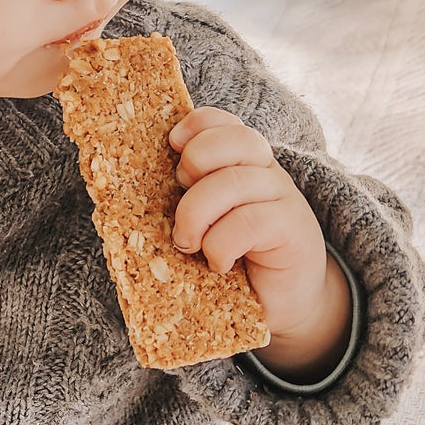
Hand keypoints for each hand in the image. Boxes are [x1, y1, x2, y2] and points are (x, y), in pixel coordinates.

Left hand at [166, 106, 346, 367]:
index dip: (196, 125)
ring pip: (233, 182)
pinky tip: (219, 264)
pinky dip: (221, 245)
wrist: (285, 303)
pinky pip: (248, 222)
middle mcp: (267, 172)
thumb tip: (131, 185)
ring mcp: (284, 198)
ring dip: (196, 215)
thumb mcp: (206, 222)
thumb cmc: (235, 259)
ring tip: (188, 244)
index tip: (172, 145)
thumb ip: (187, 196)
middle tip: (179, 200)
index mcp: (243, 163)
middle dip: (195, 162)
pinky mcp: (294, 229)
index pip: (224, 122)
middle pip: (234, 140)